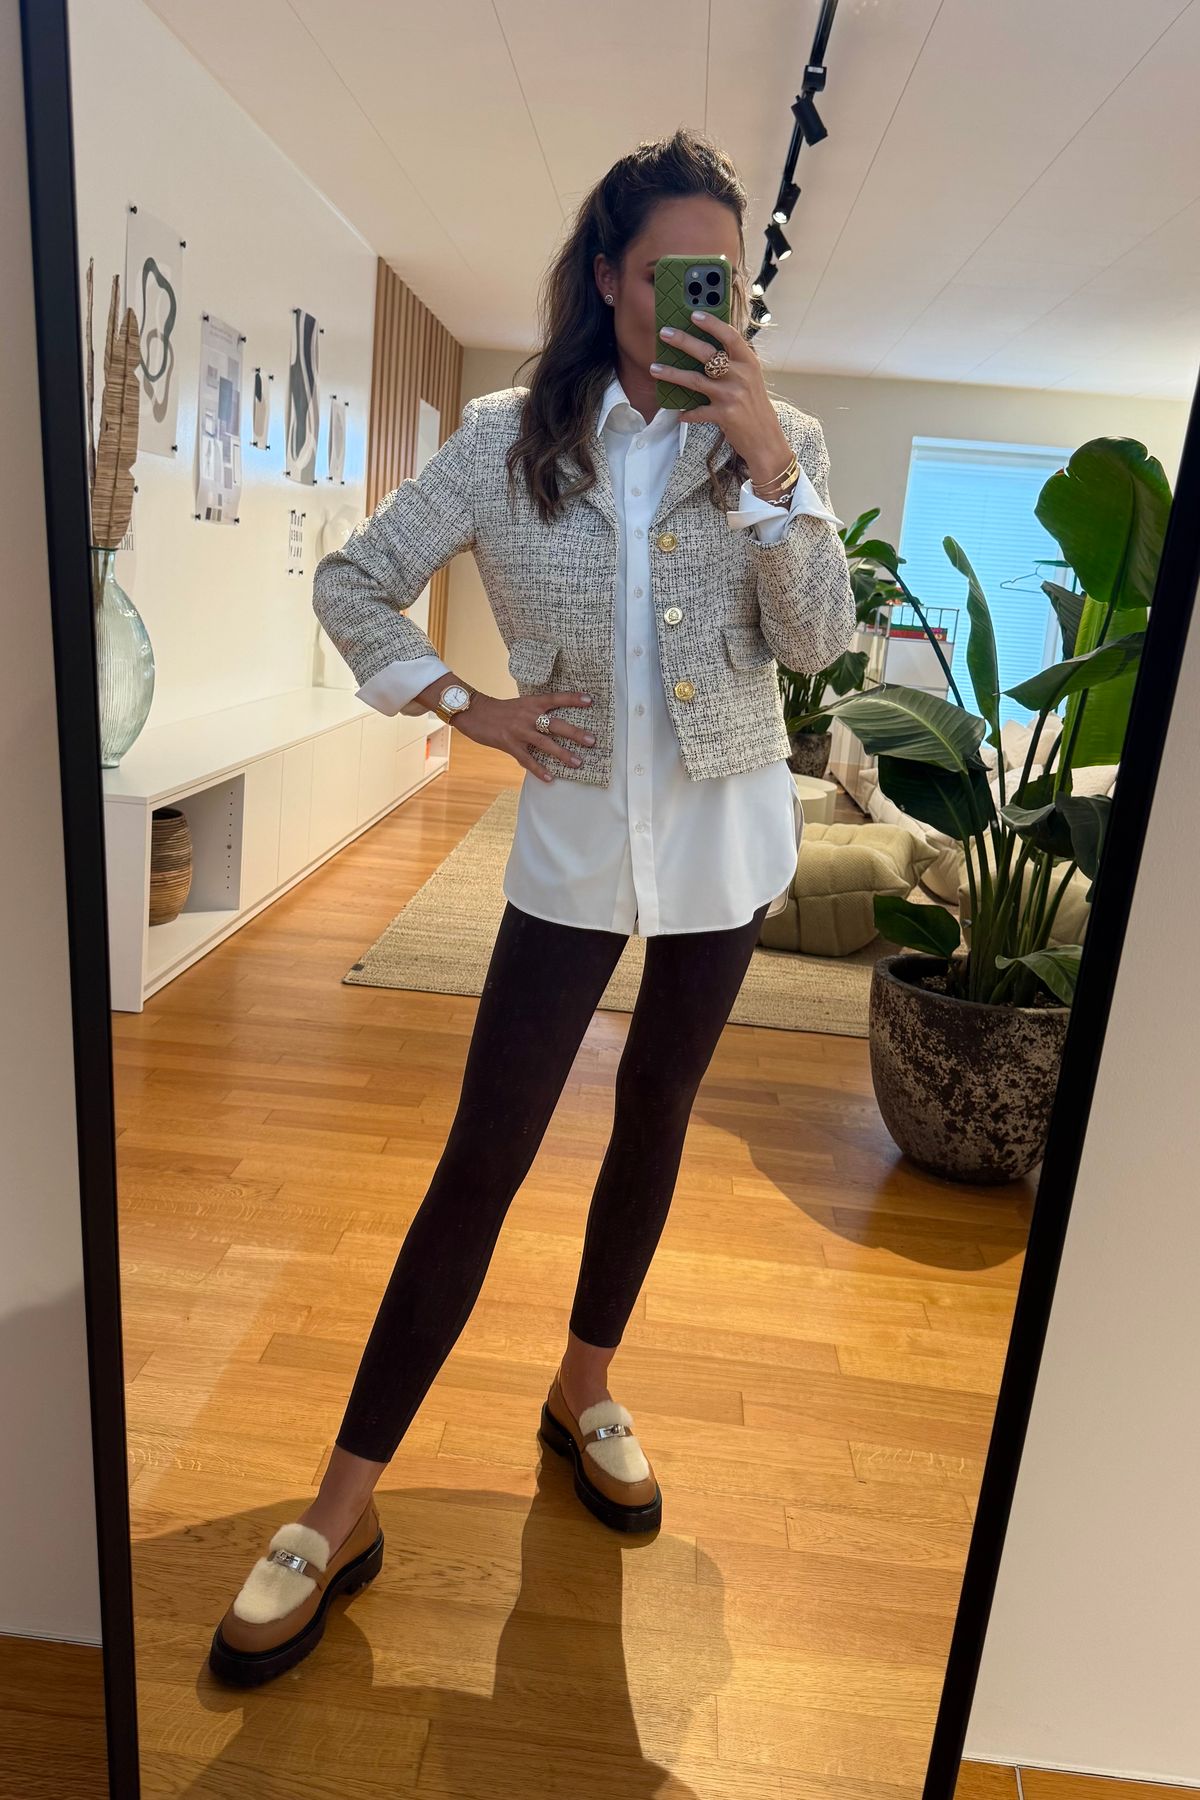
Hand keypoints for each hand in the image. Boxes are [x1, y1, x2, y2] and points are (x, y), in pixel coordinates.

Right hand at [453, 690, 595, 782]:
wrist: (473, 712)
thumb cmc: (498, 710)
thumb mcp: (520, 705)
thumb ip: (536, 711)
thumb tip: (555, 721)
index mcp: (531, 703)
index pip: (555, 698)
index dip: (573, 699)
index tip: (590, 700)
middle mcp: (527, 716)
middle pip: (555, 724)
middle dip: (575, 733)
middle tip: (592, 741)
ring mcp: (518, 731)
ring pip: (545, 743)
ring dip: (562, 754)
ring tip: (578, 763)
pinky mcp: (509, 744)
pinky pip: (527, 760)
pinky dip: (539, 770)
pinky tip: (550, 779)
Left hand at [650, 312, 792, 487]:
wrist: (766, 439)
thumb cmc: (754, 406)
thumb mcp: (750, 379)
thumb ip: (734, 363)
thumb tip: (706, 348)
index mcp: (749, 363)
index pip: (730, 336)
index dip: (712, 324)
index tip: (694, 314)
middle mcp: (741, 376)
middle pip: (707, 354)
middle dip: (683, 341)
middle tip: (664, 333)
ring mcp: (732, 395)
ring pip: (695, 380)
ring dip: (672, 374)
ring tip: (654, 369)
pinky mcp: (724, 415)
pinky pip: (697, 411)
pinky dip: (687, 413)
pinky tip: (678, 414)